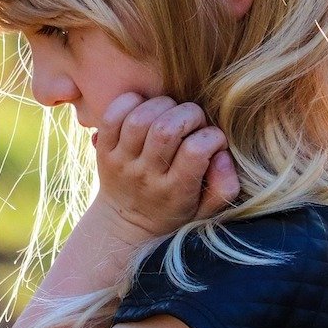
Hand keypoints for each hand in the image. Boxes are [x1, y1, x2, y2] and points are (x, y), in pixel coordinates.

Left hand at [92, 93, 239, 239]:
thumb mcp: (205, 211)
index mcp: (175, 191)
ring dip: (162, 105)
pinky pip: (112, 116)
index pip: (195, 151)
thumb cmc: (173, 211)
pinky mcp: (104, 150)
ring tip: (170, 114)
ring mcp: (122, 162)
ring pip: (140, 118)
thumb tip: (222, 154)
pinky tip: (145, 108)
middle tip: (193, 122)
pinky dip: (130, 103)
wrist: (124, 224)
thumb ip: (224, 186)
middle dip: (189, 114)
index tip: (213, 140)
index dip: (212, 136)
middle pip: (166, 128)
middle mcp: (146, 176)